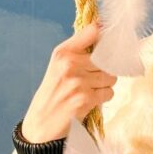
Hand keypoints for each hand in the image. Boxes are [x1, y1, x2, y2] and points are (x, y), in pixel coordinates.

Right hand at [21, 21, 118, 141]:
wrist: (41, 123)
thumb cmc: (53, 92)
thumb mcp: (58, 65)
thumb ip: (79, 49)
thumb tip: (102, 30)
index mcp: (62, 52)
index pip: (92, 32)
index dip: (105, 34)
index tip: (111, 38)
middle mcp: (70, 64)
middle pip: (107, 59)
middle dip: (105, 70)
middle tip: (92, 79)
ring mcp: (78, 82)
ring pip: (111, 77)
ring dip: (105, 85)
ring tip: (89, 90)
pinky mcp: (85, 99)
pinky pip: (109, 93)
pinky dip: (103, 98)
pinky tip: (89, 101)